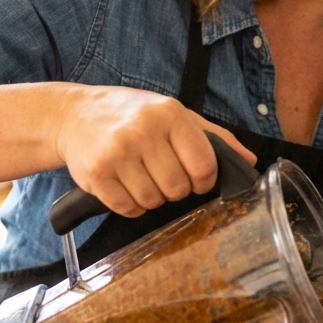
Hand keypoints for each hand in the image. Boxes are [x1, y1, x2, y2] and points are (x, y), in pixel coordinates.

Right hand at [54, 85, 255, 216]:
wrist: (74, 114)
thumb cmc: (130, 115)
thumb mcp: (174, 114)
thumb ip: (213, 137)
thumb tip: (247, 160)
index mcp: (170, 114)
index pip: (204, 166)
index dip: (204, 181)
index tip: (196, 180)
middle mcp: (144, 131)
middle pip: (178, 189)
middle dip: (175, 190)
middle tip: (161, 174)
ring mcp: (117, 153)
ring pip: (153, 201)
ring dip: (151, 198)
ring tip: (140, 176)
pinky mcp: (96, 173)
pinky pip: (127, 208)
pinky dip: (130, 205)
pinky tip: (123, 186)